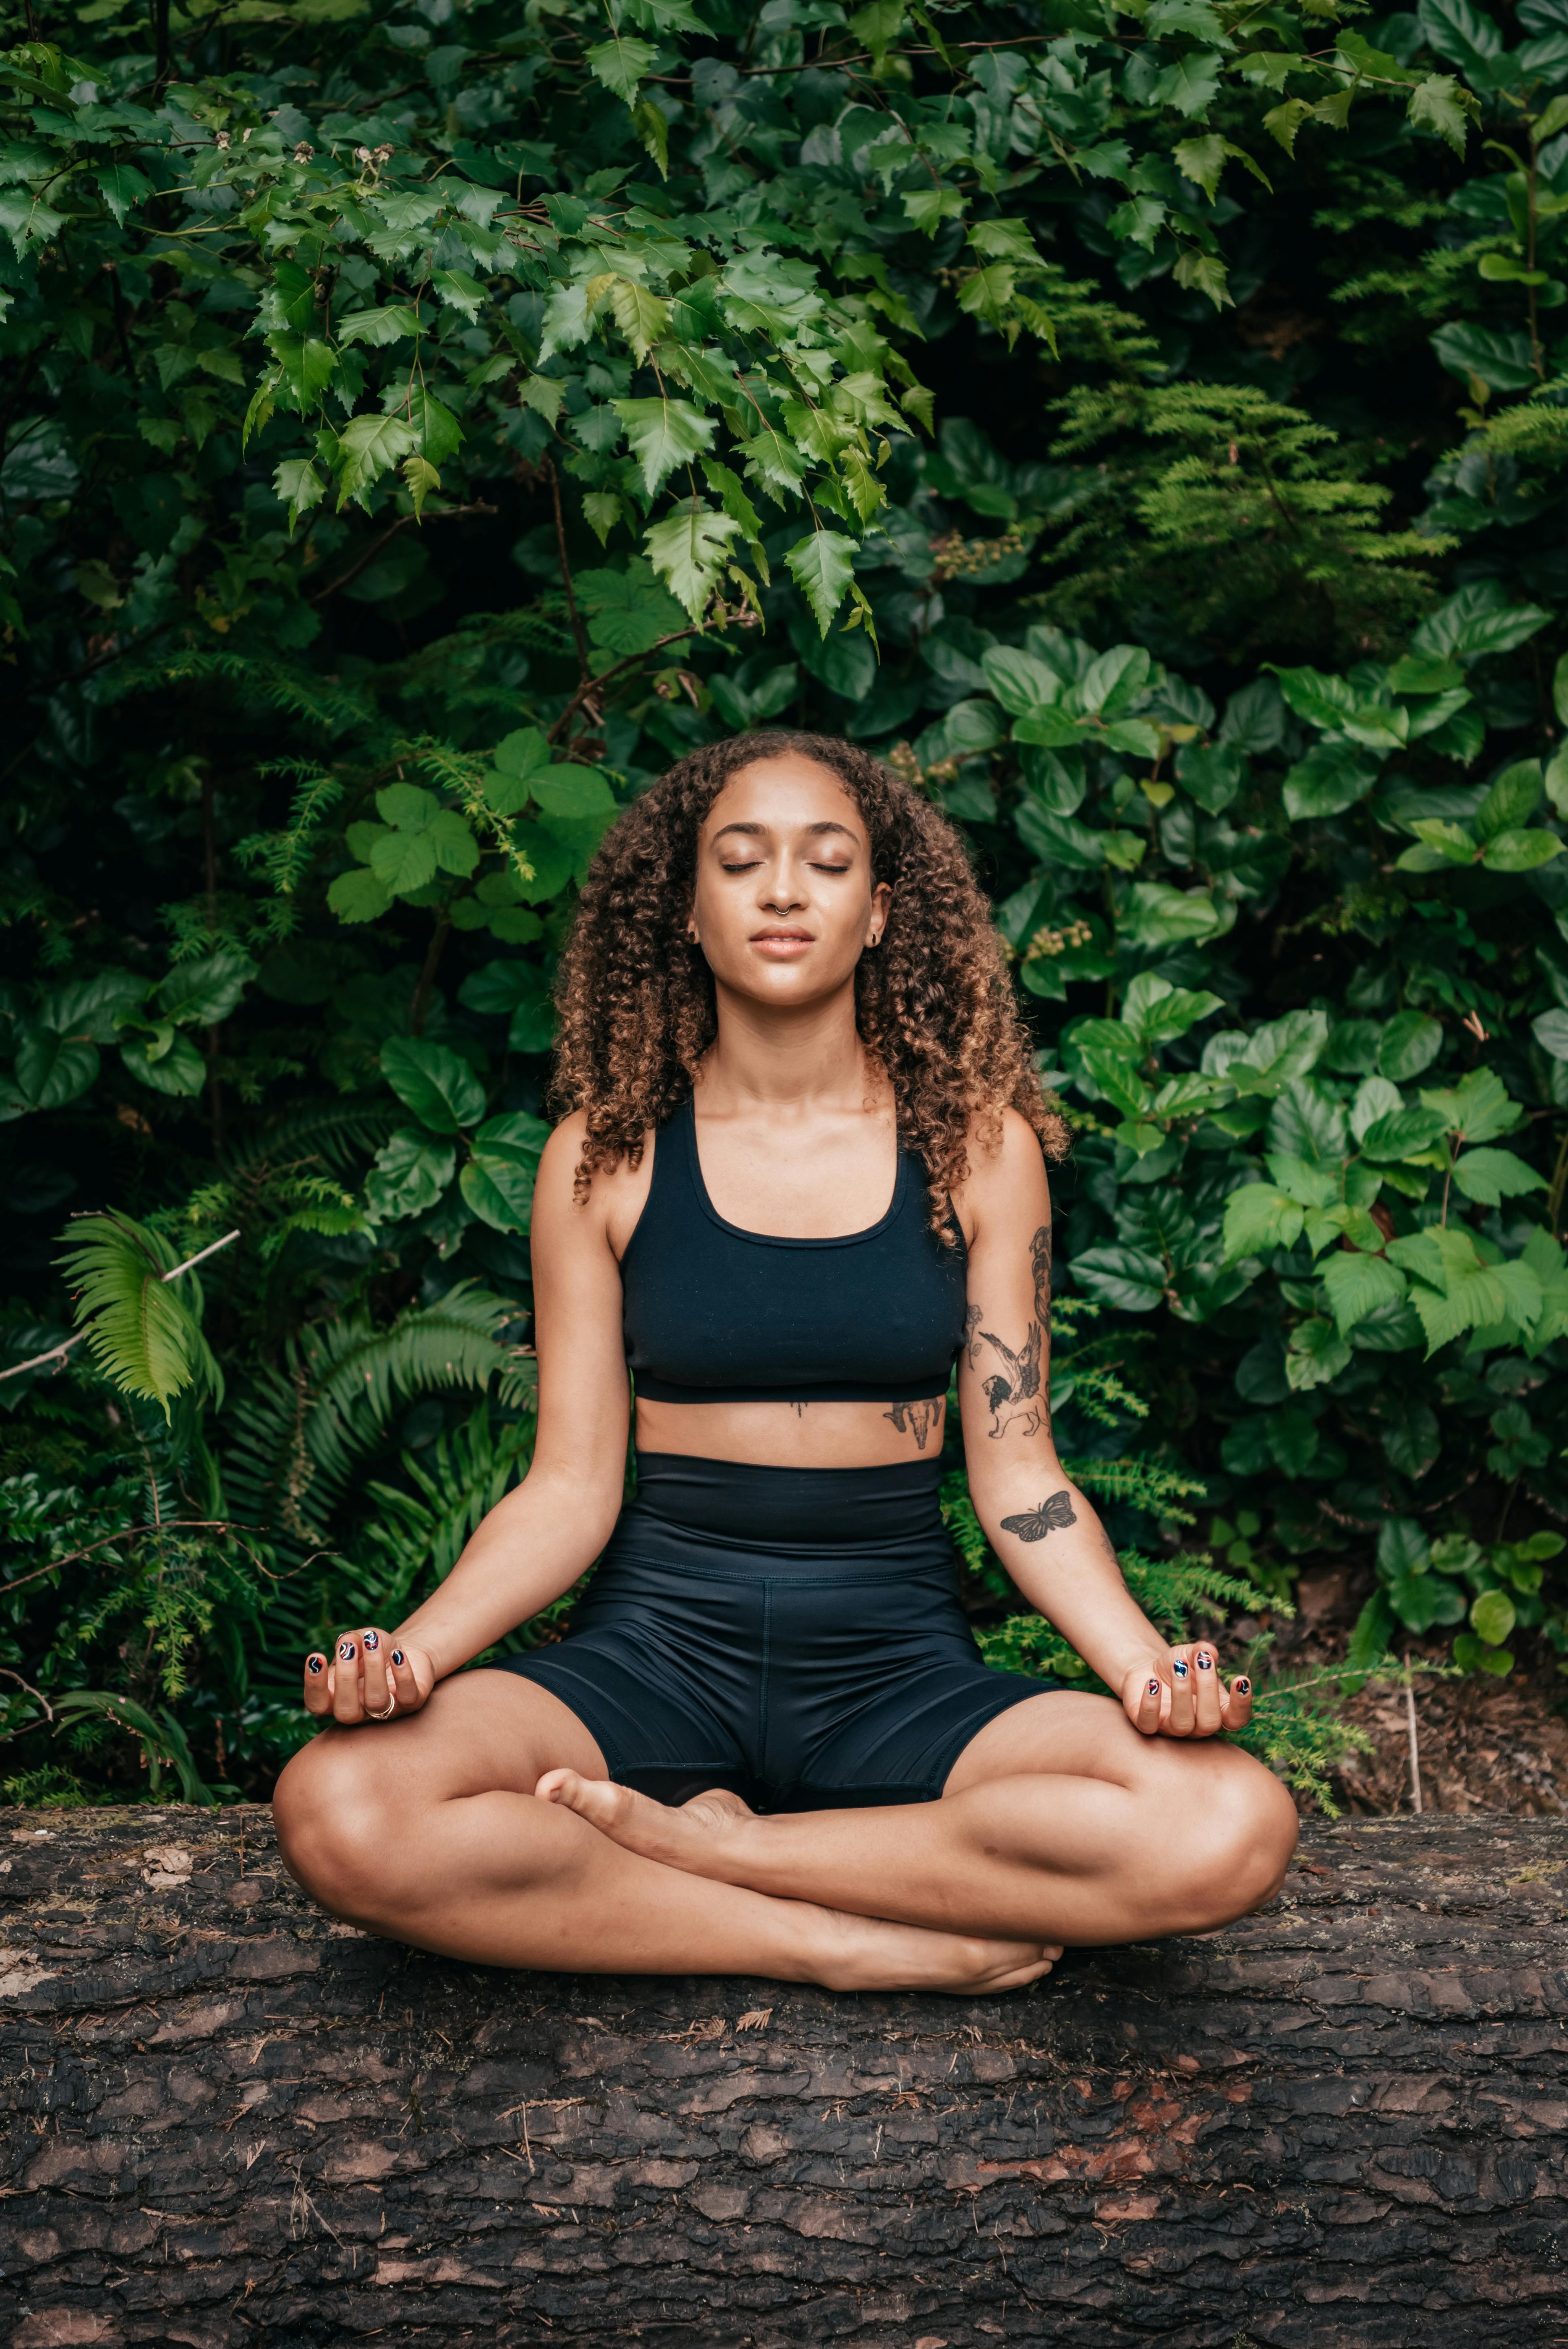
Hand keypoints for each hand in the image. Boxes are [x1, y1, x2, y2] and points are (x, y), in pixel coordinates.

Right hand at [303, 1629, 435, 1725]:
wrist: (408, 1652)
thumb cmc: (374, 1648)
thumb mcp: (359, 1639)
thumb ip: (349, 1640)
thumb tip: (346, 1642)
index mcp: (337, 1698)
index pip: (317, 1703)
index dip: (313, 1686)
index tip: (316, 1657)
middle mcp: (360, 1710)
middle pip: (345, 1711)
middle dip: (344, 1678)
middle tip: (346, 1649)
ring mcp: (386, 1711)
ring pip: (376, 1702)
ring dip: (373, 1668)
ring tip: (373, 1641)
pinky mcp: (411, 1704)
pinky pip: (406, 1696)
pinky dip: (402, 1674)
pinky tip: (398, 1654)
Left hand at [1120, 1642, 1252, 1738]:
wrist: (1147, 1670)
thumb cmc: (1177, 1665)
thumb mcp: (1190, 1654)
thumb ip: (1201, 1652)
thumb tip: (1208, 1650)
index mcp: (1217, 1711)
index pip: (1236, 1719)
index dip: (1242, 1705)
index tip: (1242, 1679)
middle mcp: (1197, 1725)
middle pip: (1210, 1722)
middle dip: (1208, 1689)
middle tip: (1202, 1661)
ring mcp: (1172, 1728)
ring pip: (1182, 1724)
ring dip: (1181, 1693)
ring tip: (1178, 1666)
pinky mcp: (1148, 1725)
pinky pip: (1149, 1723)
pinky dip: (1151, 1703)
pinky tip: (1152, 1682)